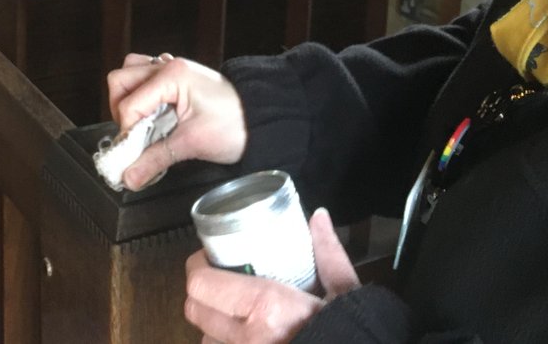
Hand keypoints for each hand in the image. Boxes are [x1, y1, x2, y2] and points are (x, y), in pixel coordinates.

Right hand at [107, 53, 247, 189]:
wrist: (263, 119)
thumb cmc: (236, 125)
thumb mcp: (192, 144)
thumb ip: (155, 159)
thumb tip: (129, 176)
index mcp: (172, 76)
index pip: (130, 104)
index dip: (127, 132)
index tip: (131, 154)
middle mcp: (168, 66)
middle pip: (120, 80)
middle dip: (121, 110)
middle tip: (133, 136)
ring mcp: (172, 69)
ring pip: (130, 73)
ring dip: (128, 99)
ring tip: (140, 124)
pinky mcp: (177, 79)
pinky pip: (146, 78)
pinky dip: (142, 95)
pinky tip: (153, 115)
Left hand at [184, 208, 359, 342]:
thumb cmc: (352, 329)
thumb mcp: (345, 290)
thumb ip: (328, 253)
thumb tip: (318, 216)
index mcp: (265, 307)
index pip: (200, 284)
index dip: (198, 267)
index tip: (211, 257)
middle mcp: (247, 338)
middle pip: (194, 310)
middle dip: (202, 292)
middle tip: (220, 279)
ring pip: (205, 338)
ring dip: (213, 323)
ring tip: (231, 310)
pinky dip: (225, 343)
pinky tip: (243, 335)